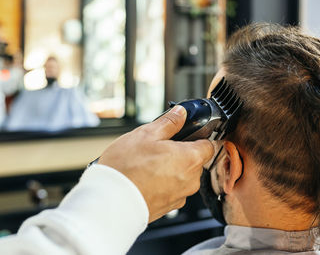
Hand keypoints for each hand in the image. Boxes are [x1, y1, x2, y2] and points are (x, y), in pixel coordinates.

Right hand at [98, 106, 214, 221]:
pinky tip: (144, 179)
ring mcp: (180, 196)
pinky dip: (162, 184)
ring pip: (182, 176)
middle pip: (194, 161)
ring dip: (170, 169)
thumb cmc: (127, 168)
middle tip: (158, 148)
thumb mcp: (146, 134)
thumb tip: (181, 113)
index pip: (208, 145)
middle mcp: (190, 180)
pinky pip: (171, 190)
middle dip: (179, 153)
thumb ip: (169, 122)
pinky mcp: (168, 207)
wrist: (111, 201)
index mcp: (190, 159)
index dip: (198, 137)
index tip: (186, 134)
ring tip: (146, 165)